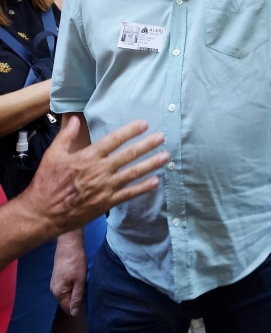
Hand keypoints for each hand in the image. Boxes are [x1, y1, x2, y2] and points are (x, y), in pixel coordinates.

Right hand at [22, 116, 168, 234]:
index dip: (130, 131)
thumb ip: (66, 135)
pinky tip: (156, 181)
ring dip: (151, 164)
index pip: (113, 140)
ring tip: (165, 156)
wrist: (43, 214)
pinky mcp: (107, 203)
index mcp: (87, 157)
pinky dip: (143, 188)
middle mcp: (100, 171)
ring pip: (133, 174)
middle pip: (129, 155)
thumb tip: (77, 119)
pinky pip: (129, 194)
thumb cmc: (47, 182)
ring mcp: (105, 188)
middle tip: (161, 137)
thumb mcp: (52, 155)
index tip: (144, 124)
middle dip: (147, 145)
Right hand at [51, 233, 87, 315]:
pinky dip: (73, 285)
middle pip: (67, 301)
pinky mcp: (58, 276)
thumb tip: (74, 313)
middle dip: (77, 299)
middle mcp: (54, 290)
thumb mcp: (79, 280)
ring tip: (84, 283)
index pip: (68, 308)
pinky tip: (79, 278)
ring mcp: (55, 282)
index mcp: (58, 293)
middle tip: (87, 290)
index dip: (78, 307)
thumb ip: (77, 297)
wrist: (69, 243)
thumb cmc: (75, 262)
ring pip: (66, 293)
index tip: (87, 300)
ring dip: (75, 291)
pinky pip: (66, 286)